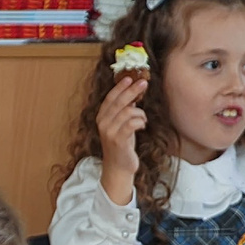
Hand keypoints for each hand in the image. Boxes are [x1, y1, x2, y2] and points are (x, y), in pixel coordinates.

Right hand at [95, 75, 147, 205]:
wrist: (118, 167)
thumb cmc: (122, 144)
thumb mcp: (121, 125)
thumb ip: (123, 111)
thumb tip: (133, 94)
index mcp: (101, 118)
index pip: (110, 98)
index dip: (120, 87)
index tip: (130, 78)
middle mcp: (103, 123)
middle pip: (119, 102)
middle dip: (132, 91)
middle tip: (143, 83)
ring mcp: (109, 132)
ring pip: (129, 111)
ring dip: (140, 113)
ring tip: (143, 120)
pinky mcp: (118, 140)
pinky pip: (133, 123)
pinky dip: (141, 122)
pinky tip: (142, 125)